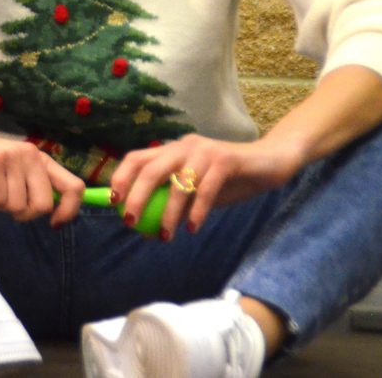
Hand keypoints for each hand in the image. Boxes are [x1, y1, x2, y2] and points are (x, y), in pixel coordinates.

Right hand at [0, 120, 84, 227]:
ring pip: (15, 206)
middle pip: (42, 206)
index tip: (54, 225)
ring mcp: (12, 157)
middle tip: (3, 198)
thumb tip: (54, 214)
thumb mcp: (12, 174)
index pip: (74, 187)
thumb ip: (32, 188)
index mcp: (40, 159)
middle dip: (21, 213)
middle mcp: (31, 155)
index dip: (69, 211)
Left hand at [110, 133, 302, 238]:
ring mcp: (205, 150)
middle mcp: (184, 146)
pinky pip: (206, 188)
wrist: (269, 163)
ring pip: (178, 182)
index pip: (137, 157)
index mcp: (172, 150)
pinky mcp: (226, 159)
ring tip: (166, 236)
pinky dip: (197, 211)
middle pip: (151, 168)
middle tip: (131, 221)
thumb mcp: (196, 192)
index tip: (112, 201)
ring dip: (169, 212)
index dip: (121, 177)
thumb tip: (147, 229)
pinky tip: (194, 229)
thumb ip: (174, 203)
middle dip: (136, 196)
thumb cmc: (228, 181)